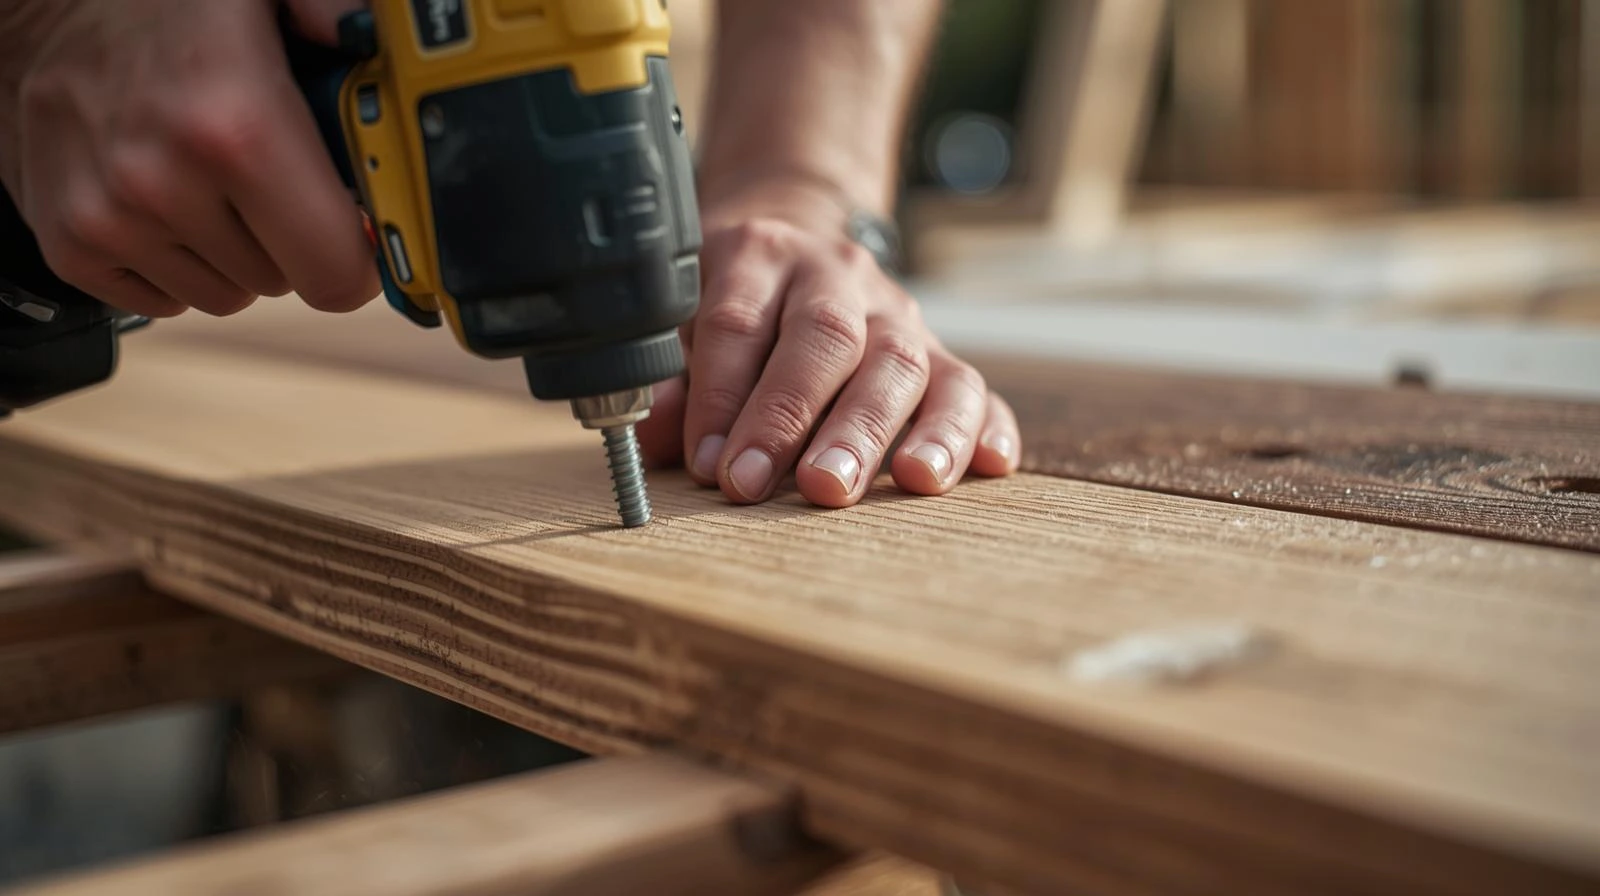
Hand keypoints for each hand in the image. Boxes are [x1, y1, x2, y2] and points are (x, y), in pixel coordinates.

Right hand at [0, 0, 375, 318]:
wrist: (38, 4)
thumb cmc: (161, 2)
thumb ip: (337, 23)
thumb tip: (386, 62)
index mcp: (237, 127)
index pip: (335, 270)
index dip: (359, 258)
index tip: (356, 234)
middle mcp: (165, 182)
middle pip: (284, 283)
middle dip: (291, 239)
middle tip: (268, 178)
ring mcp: (109, 220)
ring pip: (226, 296)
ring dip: (233, 254)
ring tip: (209, 182)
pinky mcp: (68, 245)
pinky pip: (165, 301)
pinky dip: (176, 264)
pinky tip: (165, 202)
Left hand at [637, 182, 1021, 507]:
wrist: (796, 242)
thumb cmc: (730, 308)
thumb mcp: (682, 323)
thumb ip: (671, 384)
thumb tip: (659, 442)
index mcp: (756, 256)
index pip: (738, 324)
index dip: (724, 398)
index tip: (716, 468)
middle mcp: (833, 275)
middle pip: (829, 339)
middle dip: (815, 417)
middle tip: (808, 487)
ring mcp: (894, 311)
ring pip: (908, 359)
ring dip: (904, 426)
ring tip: (910, 482)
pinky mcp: (940, 350)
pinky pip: (974, 384)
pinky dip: (982, 426)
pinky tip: (988, 466)